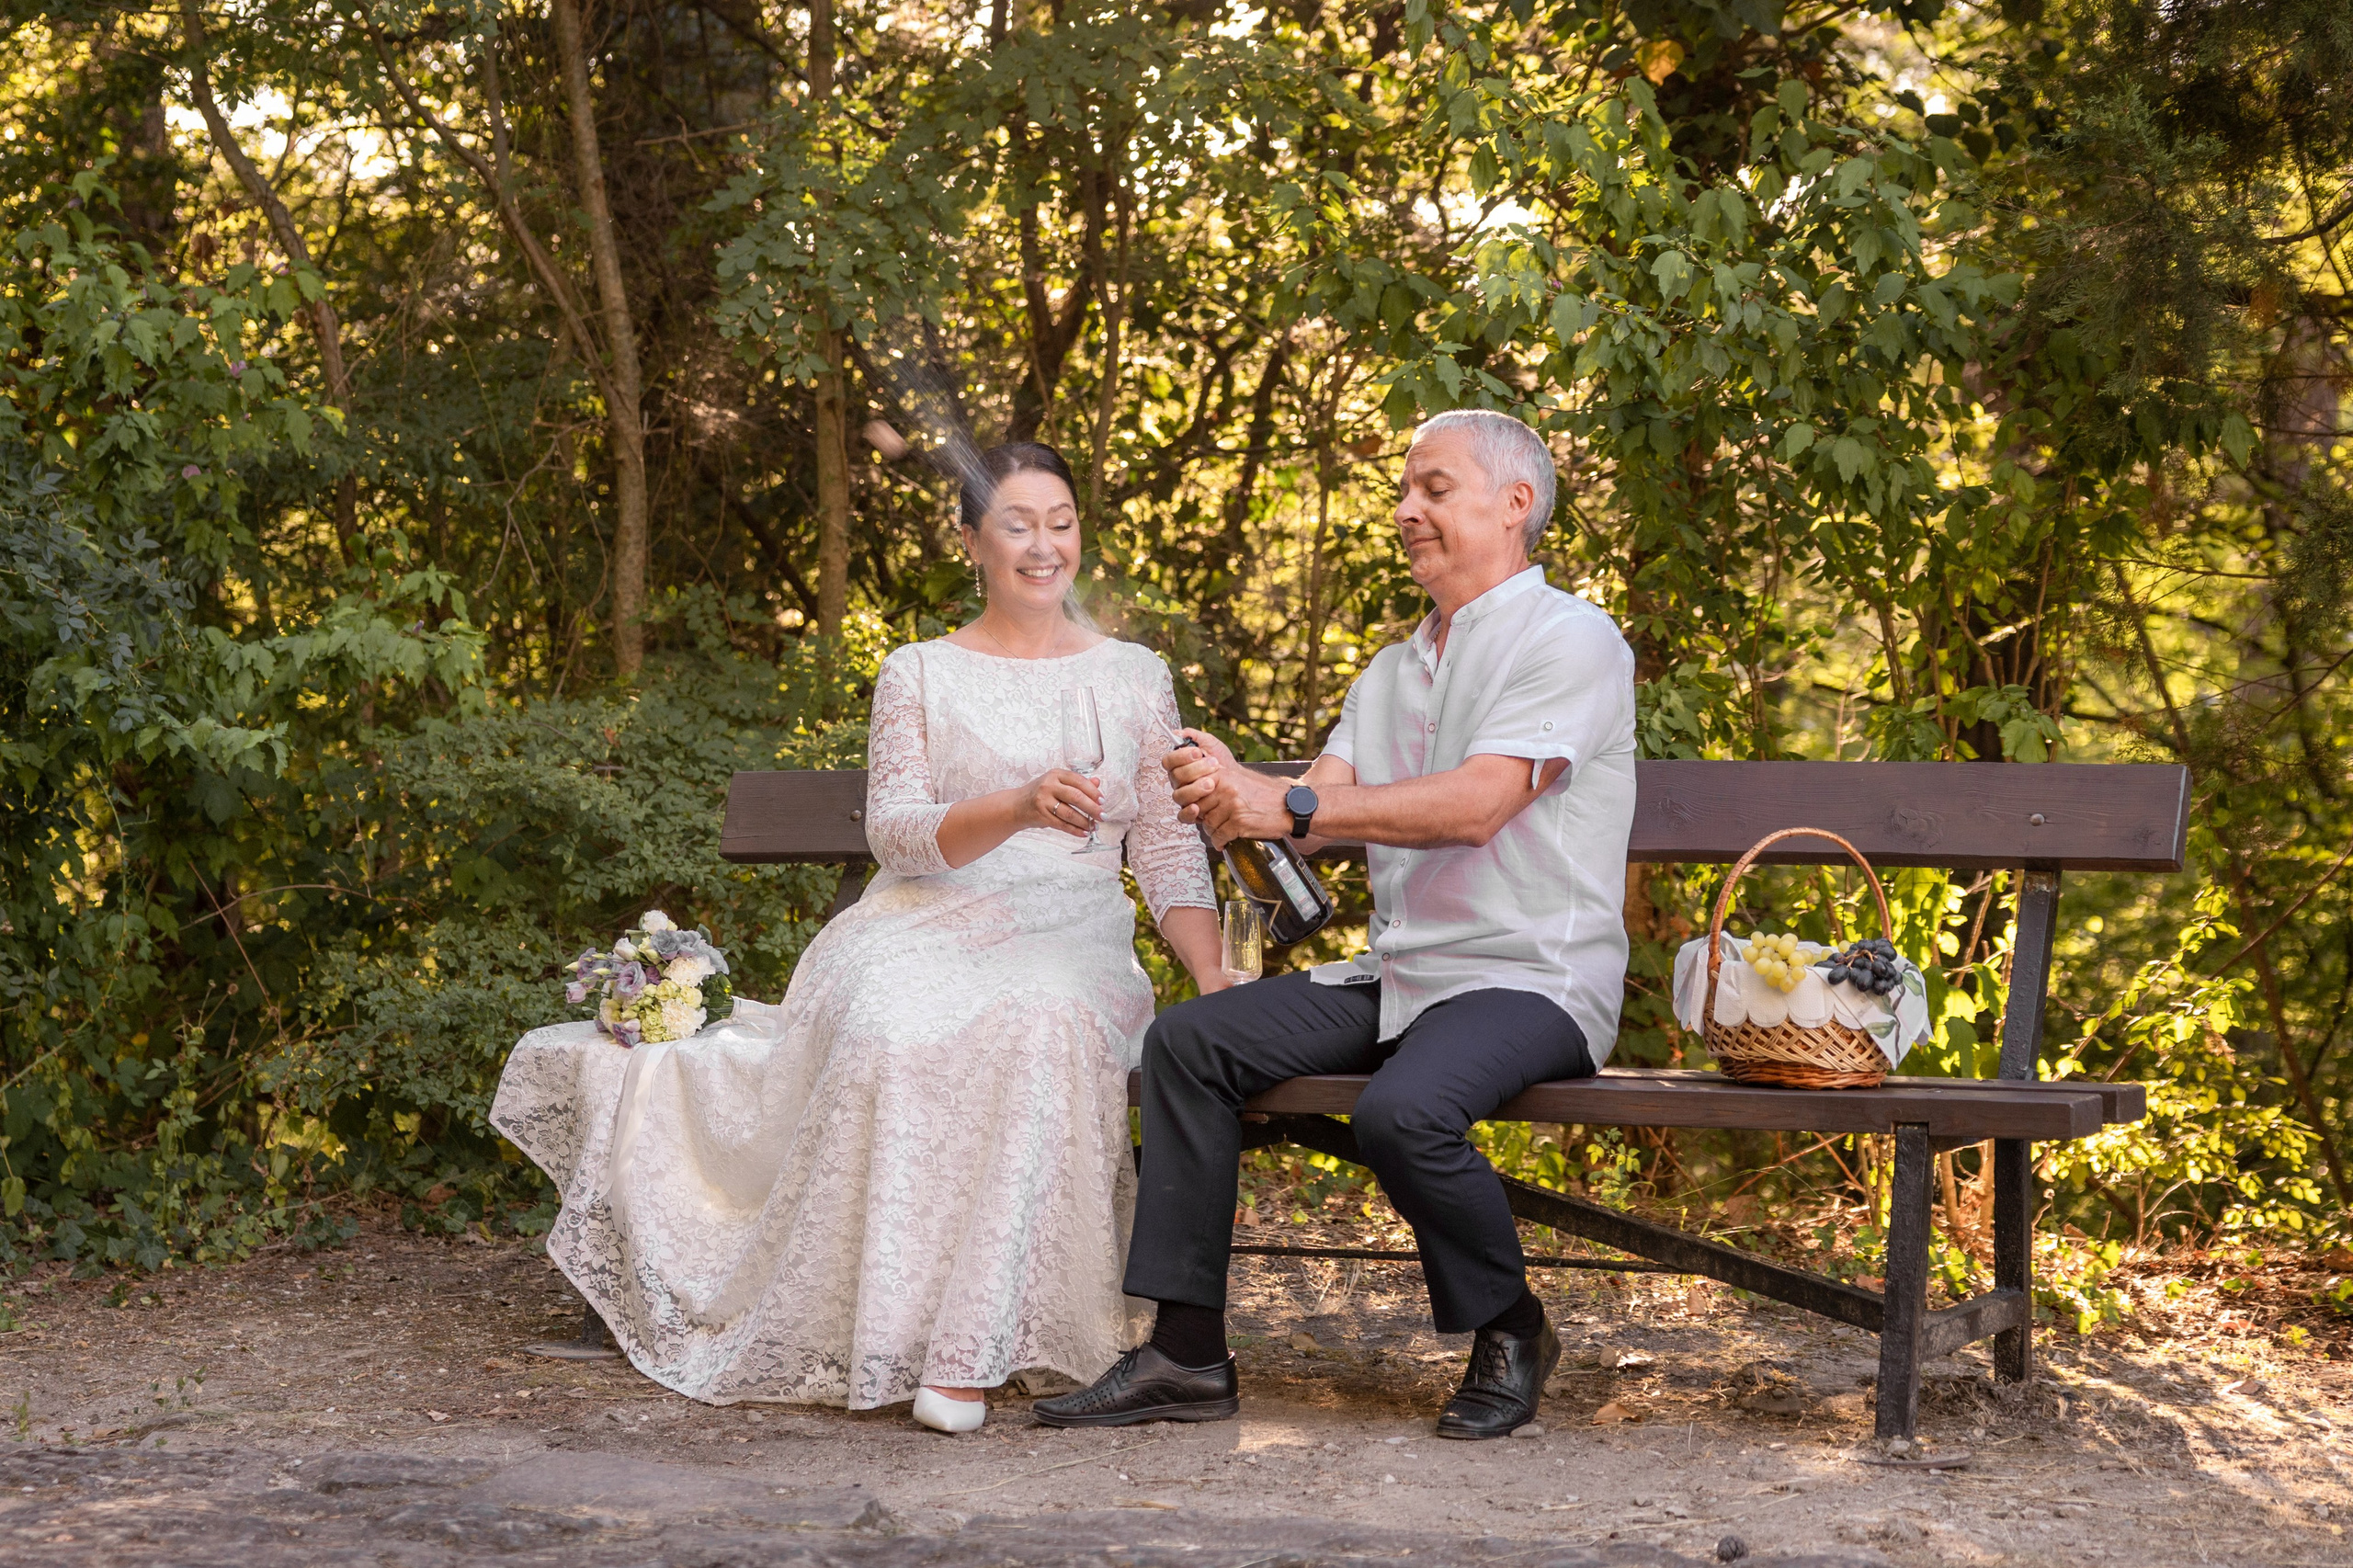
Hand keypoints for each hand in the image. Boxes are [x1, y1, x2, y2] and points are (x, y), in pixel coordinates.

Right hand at [1015, 769, 1102, 837]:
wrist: (1016, 805)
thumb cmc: (1039, 793)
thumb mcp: (1057, 782)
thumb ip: (1076, 782)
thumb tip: (1097, 783)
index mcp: (1056, 774)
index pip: (1079, 781)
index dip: (1093, 792)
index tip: (1103, 801)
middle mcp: (1049, 786)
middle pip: (1076, 797)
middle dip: (1092, 808)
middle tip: (1103, 816)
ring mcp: (1043, 801)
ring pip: (1070, 813)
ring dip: (1085, 822)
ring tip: (1094, 826)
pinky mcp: (1041, 816)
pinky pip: (1062, 825)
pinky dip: (1075, 830)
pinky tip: (1083, 832)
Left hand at [1163, 728, 1289, 848]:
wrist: (1292, 805)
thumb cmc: (1267, 794)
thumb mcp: (1241, 779)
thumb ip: (1220, 783)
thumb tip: (1196, 796)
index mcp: (1223, 775)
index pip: (1195, 791)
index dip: (1197, 804)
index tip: (1201, 811)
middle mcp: (1225, 788)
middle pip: (1200, 809)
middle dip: (1204, 819)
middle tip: (1212, 825)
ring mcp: (1232, 805)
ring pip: (1209, 824)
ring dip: (1213, 832)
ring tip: (1220, 833)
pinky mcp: (1240, 822)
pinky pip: (1220, 836)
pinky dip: (1220, 842)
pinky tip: (1225, 842)